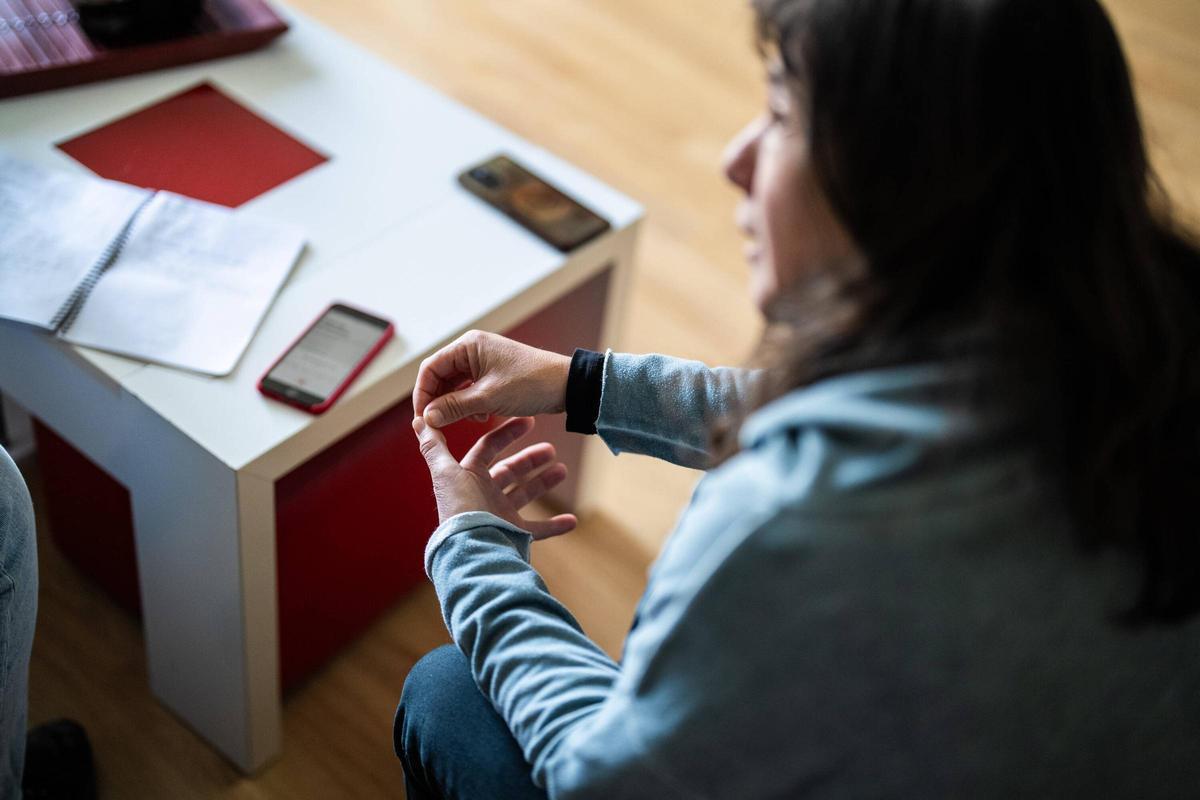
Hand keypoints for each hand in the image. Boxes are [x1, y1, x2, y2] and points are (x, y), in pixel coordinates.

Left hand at [413, 414, 577, 538]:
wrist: (472, 551)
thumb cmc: (460, 509)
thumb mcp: (445, 472)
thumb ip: (433, 446)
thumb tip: (420, 419)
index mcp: (468, 477)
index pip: (488, 448)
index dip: (506, 433)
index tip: (528, 420)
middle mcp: (483, 495)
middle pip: (509, 471)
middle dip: (529, 459)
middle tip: (551, 449)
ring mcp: (499, 515)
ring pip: (525, 494)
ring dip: (543, 483)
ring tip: (562, 471)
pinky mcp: (512, 535)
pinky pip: (538, 529)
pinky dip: (555, 525)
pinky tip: (572, 520)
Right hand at [414, 330, 570, 427]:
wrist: (567, 386)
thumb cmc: (531, 384)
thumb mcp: (488, 398)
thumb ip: (454, 407)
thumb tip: (426, 417)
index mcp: (468, 345)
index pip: (430, 368)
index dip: (423, 394)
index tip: (421, 418)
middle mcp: (473, 349)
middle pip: (441, 377)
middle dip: (440, 401)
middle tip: (439, 425)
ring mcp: (483, 361)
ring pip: (456, 385)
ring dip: (457, 405)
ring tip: (470, 419)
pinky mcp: (493, 374)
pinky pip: (471, 389)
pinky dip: (471, 404)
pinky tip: (482, 416)